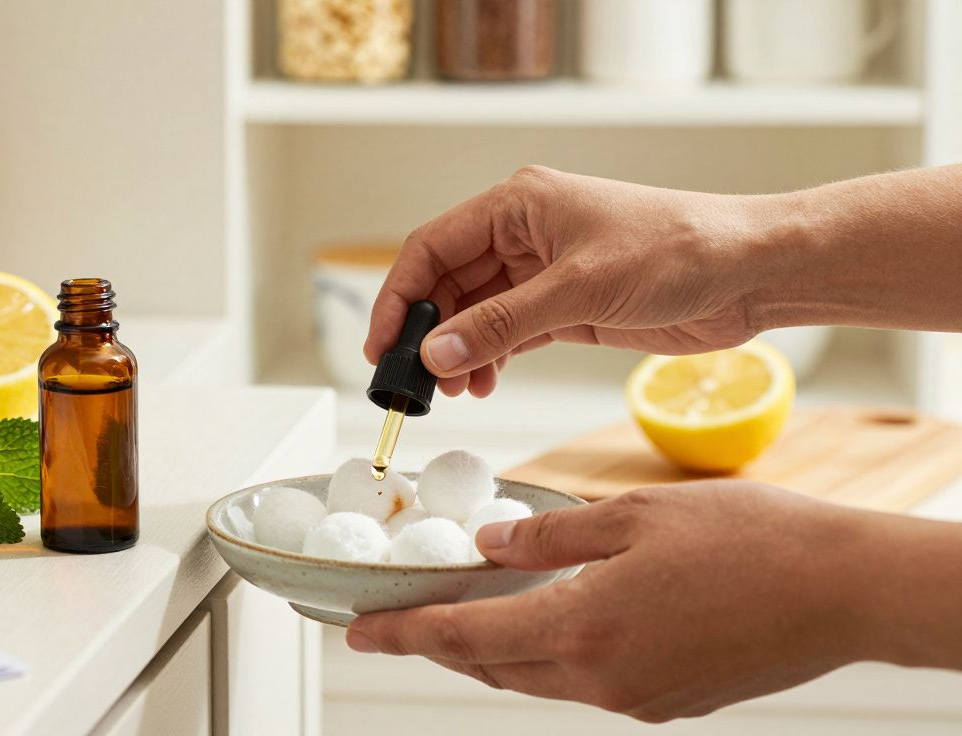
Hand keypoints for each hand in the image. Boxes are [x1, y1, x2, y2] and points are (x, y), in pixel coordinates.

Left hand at [345, 482, 898, 721]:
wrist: (845, 590)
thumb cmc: (751, 542)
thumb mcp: (632, 515)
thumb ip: (550, 535)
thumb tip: (492, 544)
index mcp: (583, 631)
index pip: (463, 638)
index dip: (403, 635)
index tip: (359, 633)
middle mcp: (603, 680)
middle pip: (492, 666)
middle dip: (439, 645)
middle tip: (402, 621)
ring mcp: (638, 698)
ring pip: (537, 678)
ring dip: (493, 649)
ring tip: (467, 612)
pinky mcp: (669, 701)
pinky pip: (583, 682)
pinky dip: (549, 653)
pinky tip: (549, 617)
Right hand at [365, 167, 774, 397]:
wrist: (749, 273)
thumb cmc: (677, 252)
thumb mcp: (579, 290)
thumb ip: (502, 324)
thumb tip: (436, 354)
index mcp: (517, 205)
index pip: (431, 247)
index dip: (398, 296)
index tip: (381, 345)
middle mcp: (523, 233)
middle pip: (447, 283)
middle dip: (427, 333)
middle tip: (412, 382)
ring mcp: (543, 271)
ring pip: (475, 313)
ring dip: (458, 352)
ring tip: (452, 391)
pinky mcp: (567, 307)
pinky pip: (508, 334)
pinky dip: (490, 360)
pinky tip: (483, 385)